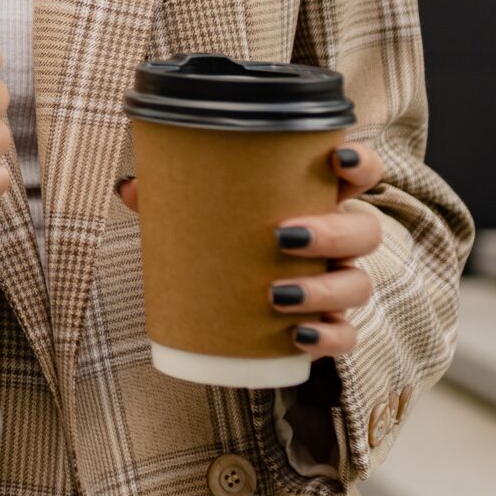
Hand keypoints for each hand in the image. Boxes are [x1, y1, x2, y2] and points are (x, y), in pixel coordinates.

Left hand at [114, 142, 383, 356]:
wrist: (226, 302)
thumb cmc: (224, 239)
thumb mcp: (199, 211)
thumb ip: (170, 194)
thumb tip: (129, 188)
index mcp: (315, 200)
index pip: (358, 172)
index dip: (360, 162)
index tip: (337, 158)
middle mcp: (338, 241)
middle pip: (365, 231)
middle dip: (333, 233)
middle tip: (285, 236)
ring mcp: (338, 283)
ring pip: (358, 284)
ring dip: (324, 290)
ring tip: (277, 294)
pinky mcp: (329, 326)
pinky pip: (345, 336)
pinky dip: (327, 338)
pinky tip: (298, 337)